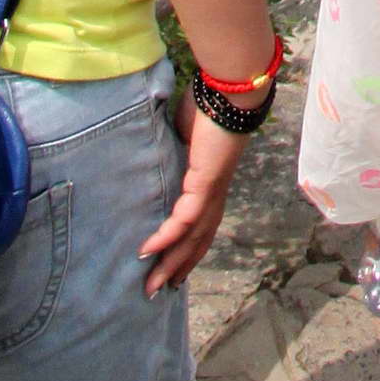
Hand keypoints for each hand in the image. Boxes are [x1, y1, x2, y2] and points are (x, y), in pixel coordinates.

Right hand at [139, 104, 249, 294]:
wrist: (229, 90)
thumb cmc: (208, 105)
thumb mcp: (182, 136)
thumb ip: (171, 151)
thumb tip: (150, 153)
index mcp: (210, 183)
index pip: (200, 225)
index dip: (187, 248)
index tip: (171, 268)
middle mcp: (215, 193)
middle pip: (198, 240)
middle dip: (178, 267)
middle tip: (157, 290)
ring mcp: (213, 190)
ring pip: (192, 237)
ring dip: (171, 263)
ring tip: (151, 284)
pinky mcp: (206, 183)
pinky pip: (185, 218)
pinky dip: (167, 237)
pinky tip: (150, 251)